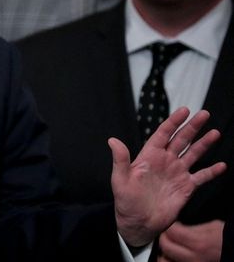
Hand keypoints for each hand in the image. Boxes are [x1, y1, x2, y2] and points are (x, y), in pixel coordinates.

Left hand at [110, 107, 225, 246]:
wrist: (138, 223)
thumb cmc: (126, 201)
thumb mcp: (120, 180)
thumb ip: (120, 160)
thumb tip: (112, 140)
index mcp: (149, 156)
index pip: (163, 134)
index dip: (173, 122)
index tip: (184, 110)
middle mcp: (165, 162)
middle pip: (181, 140)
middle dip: (192, 127)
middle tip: (204, 114)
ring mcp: (176, 173)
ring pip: (193, 154)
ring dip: (204, 144)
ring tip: (215, 132)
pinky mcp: (185, 188)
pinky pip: (201, 177)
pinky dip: (212, 171)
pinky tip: (221, 165)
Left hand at [157, 220, 223, 261]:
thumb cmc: (228, 238)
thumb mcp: (212, 227)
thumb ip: (191, 227)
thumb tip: (175, 226)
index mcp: (199, 243)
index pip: (171, 232)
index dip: (170, 226)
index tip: (173, 225)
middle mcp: (193, 258)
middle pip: (165, 246)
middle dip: (165, 237)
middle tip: (170, 234)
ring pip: (165, 260)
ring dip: (165, 252)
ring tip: (171, 246)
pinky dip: (171, 260)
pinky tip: (176, 255)